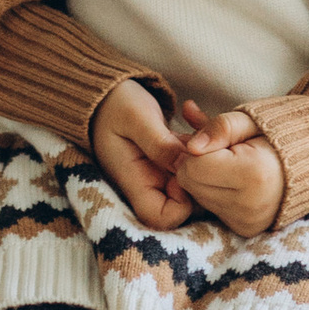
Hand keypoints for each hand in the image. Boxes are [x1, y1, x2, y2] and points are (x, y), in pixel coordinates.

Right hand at [88, 73, 190, 230]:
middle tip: (203, 146)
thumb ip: (159, 143)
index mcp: (134, 181)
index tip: (188, 174)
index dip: (182, 204)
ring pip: (192, 183)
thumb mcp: (137, 118)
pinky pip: (192, 165)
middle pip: (183, 206)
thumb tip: (186, 168)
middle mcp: (148, 184)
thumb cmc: (115, 103)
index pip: (161, 218)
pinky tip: (195, 119)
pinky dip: (199, 148)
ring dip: (202, 159)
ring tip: (199, 126)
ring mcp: (159, 173)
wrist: (105, 91)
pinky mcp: (168, 161)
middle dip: (200, 179)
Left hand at [170, 100, 287, 240]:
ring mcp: (248, 221)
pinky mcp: (245, 229)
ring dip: (204, 179)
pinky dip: (215, 193)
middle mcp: (250, 205)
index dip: (194, 149)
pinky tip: (232, 181)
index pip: (192, 167)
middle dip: (196, 165)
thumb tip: (191, 146)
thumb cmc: (276, 136)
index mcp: (253, 175)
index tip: (213, 140)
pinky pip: (211, 209)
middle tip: (217, 151)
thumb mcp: (249, 120)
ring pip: (198, 198)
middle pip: (191, 185)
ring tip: (227, 164)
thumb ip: (220, 127)